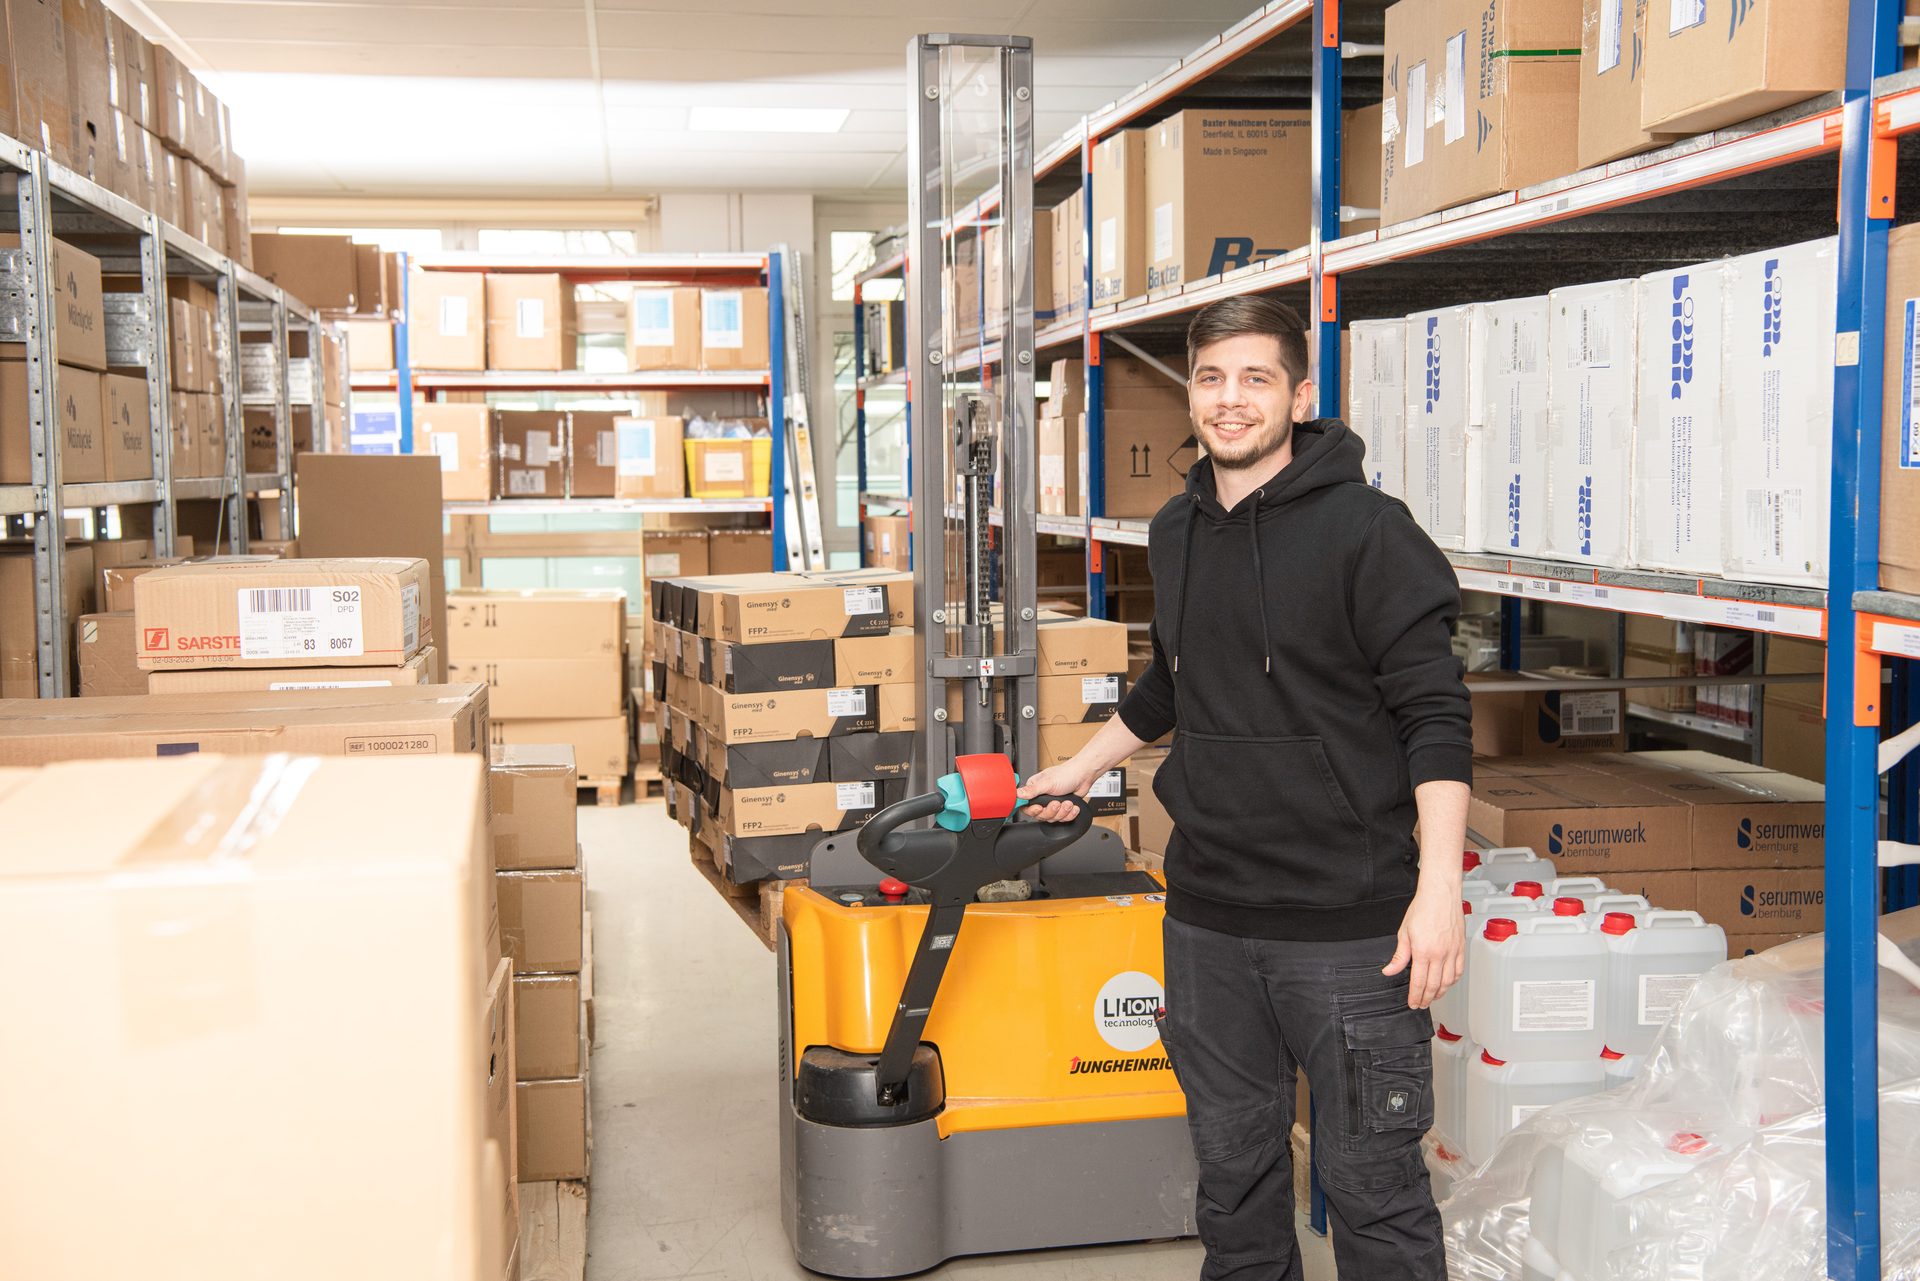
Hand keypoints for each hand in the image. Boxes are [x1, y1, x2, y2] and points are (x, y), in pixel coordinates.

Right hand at [1016, 762, 1097, 822]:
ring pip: (1052, 818)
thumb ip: (1031, 790)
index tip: (1038, 808)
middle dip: (1051, 811)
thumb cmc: (1066, 774)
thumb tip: (1017, 794)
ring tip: (1068, 802)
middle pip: (1040, 815)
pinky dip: (1070, 814)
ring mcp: (1052, 804)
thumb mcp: (1047, 782)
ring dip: (1062, 812)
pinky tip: (1073, 806)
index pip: (1026, 806)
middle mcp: (1042, 797)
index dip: (1032, 810)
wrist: (1083, 776)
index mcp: (1034, 789)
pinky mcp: (1062, 808)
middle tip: (1056, 803)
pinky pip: (1063, 819)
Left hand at [1384, 884, 1465, 1010]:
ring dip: (1440, 993)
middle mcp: (1440, 955)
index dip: (1415, 996)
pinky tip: (1447, 983)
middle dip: (1427, 998)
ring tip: (1433, 997)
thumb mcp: (1404, 933)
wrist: (1440, 895)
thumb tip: (1390, 970)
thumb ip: (1399, 956)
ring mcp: (1453, 952)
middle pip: (1434, 985)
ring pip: (1448, 981)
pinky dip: (1453, 981)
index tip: (1413, 1003)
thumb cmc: (1423, 909)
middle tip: (1421, 1004)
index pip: (1419, 982)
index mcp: (1423, 952)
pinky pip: (1459, 971)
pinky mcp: (1461, 948)